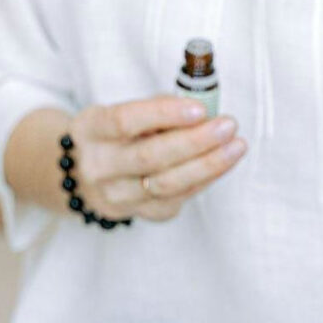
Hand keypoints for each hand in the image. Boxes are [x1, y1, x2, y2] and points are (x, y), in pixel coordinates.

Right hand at [68, 95, 246, 222]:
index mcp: (91, 130)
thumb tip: (203, 111)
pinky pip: (176, 200)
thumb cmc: (116, 135)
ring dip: (207, 166)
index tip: (199, 108)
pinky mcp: (140, 214)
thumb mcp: (123, 112)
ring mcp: (117, 196)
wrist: (86, 176)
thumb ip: (157, 109)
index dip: (163, 114)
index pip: (125, 121)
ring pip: (166, 185)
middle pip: (150, 157)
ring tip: (235, 147)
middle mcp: (99, 167)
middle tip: (227, 126)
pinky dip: (203, 180)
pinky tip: (223, 164)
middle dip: (195, 142)